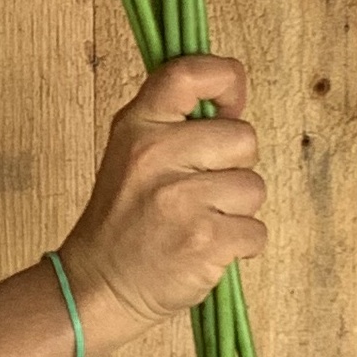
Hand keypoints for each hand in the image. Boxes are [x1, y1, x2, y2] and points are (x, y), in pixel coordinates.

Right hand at [57, 55, 265, 350]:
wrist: (99, 284)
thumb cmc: (124, 219)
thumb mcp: (132, 153)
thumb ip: (173, 123)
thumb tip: (232, 103)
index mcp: (138, 125)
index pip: (189, 72)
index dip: (227, 80)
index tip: (230, 105)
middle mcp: (156, 154)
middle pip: (243, 137)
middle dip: (234, 166)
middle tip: (200, 189)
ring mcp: (180, 198)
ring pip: (254, 186)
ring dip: (238, 209)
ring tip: (199, 221)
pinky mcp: (204, 239)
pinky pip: (256, 230)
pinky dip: (239, 244)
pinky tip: (205, 247)